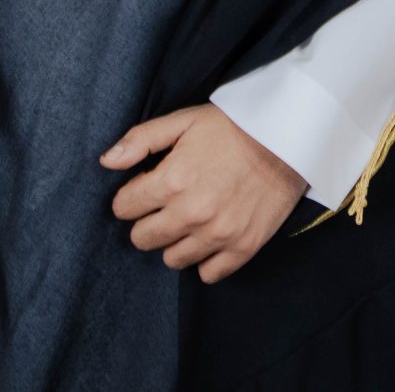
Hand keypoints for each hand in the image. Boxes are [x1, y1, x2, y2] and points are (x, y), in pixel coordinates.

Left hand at [102, 104, 307, 283]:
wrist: (288, 138)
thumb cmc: (233, 127)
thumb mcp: (184, 120)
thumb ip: (141, 140)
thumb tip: (106, 162)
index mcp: (172, 181)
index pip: (123, 208)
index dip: (132, 195)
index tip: (147, 187)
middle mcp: (191, 213)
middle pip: (142, 239)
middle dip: (148, 221)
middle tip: (166, 205)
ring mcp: (218, 234)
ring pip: (172, 259)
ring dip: (176, 241)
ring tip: (190, 219)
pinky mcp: (243, 247)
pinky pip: (208, 274)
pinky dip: (206, 259)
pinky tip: (211, 237)